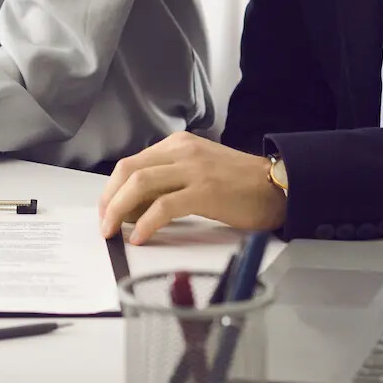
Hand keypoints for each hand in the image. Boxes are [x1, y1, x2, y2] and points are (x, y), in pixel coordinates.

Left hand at [97, 131, 287, 243]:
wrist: (278, 186)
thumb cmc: (240, 184)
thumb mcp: (198, 171)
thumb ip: (168, 180)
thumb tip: (134, 207)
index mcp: (177, 144)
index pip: (131, 163)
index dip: (111, 189)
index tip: (106, 211)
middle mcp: (181, 151)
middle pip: (128, 171)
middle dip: (108, 199)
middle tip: (104, 224)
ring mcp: (193, 169)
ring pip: (140, 184)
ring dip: (119, 210)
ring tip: (113, 231)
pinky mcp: (205, 191)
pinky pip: (164, 206)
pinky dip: (146, 223)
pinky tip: (140, 237)